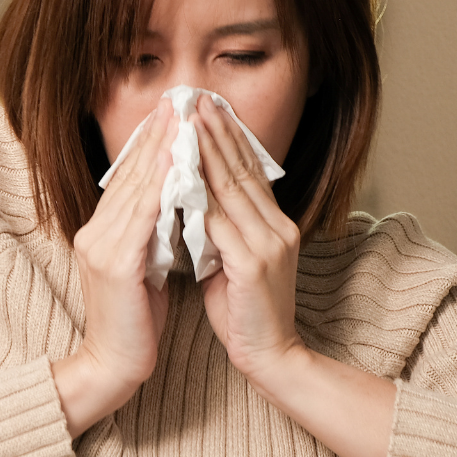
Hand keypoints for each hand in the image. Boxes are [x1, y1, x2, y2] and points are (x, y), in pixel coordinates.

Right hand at [51, 98, 176, 437]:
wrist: (113, 367)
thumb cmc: (136, 324)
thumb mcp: (145, 269)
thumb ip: (153, 234)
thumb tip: (178, 205)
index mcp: (102, 233)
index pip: (130, 178)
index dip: (153, 143)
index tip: (176, 113)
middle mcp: (95, 232)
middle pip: (130, 174)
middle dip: (158, 134)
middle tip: (181, 98)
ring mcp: (101, 246)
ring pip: (136, 187)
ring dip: (161, 149)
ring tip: (183, 118)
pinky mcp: (115, 263)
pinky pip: (141, 215)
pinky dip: (159, 185)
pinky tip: (175, 162)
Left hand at [194, 101, 303, 379]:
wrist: (271, 357)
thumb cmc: (246, 315)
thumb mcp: (234, 264)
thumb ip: (222, 233)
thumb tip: (195, 206)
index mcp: (273, 225)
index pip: (248, 171)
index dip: (227, 138)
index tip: (205, 109)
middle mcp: (277, 226)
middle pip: (242, 169)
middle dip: (216, 132)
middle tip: (193, 99)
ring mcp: (268, 243)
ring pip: (233, 188)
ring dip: (207, 152)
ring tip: (187, 123)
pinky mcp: (254, 264)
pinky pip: (221, 222)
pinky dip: (199, 196)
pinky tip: (180, 177)